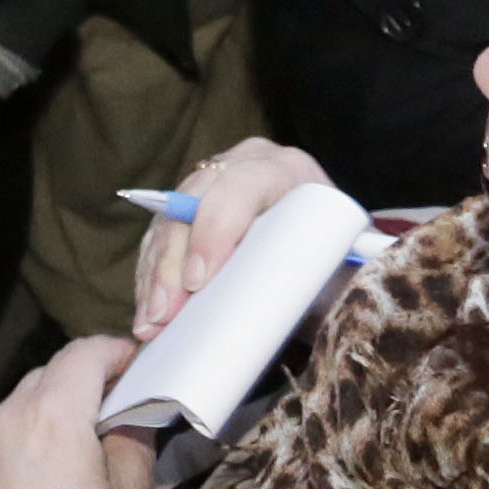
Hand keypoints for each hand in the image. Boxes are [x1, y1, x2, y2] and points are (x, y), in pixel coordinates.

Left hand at [0, 339, 155, 488]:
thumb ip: (133, 442)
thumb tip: (132, 412)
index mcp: (48, 418)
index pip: (84, 354)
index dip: (116, 352)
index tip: (139, 363)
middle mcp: (2, 422)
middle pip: (49, 376)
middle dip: (86, 382)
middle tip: (121, 407)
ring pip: (20, 407)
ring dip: (53, 412)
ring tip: (85, 449)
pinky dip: (26, 442)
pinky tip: (48, 482)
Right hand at [132, 139, 335, 340]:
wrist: (335, 260)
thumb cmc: (340, 266)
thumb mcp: (337, 268)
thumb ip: (314, 277)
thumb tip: (272, 307)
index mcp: (288, 170)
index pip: (240, 186)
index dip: (214, 231)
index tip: (199, 282)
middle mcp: (244, 165)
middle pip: (193, 203)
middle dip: (173, 263)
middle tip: (164, 313)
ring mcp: (214, 182)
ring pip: (169, 220)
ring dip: (155, 275)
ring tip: (151, 323)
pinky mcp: (193, 207)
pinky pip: (160, 236)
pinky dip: (151, 276)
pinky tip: (148, 310)